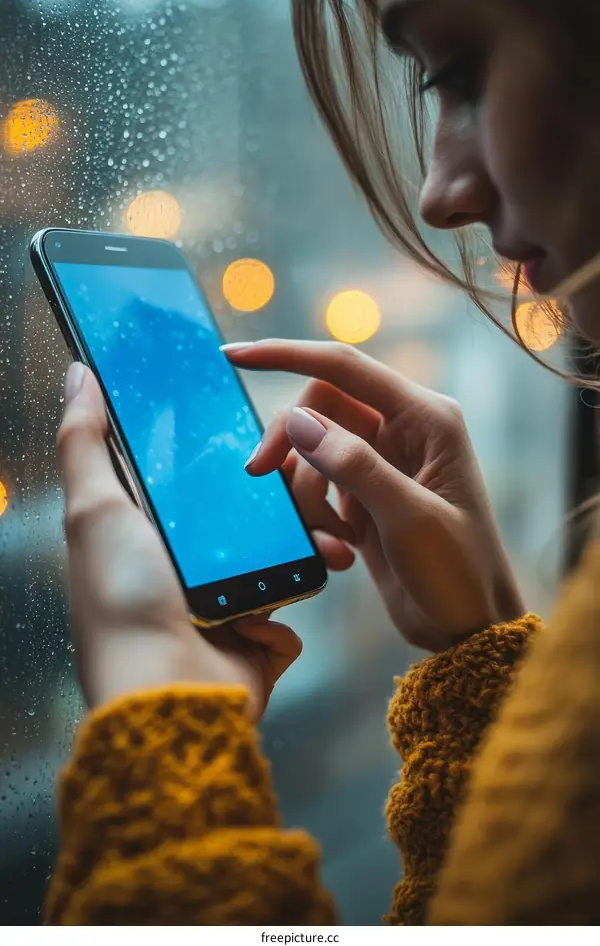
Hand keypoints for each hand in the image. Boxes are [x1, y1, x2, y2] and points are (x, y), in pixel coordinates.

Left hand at [57, 363, 301, 716]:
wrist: (165, 692)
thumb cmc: (123, 601)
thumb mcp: (95, 508)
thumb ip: (84, 439)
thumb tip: (77, 374)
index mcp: (152, 537)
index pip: (199, 484)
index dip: (232, 458)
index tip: (264, 434)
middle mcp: (187, 573)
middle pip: (249, 521)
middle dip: (285, 506)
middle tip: (310, 486)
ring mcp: (223, 613)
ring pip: (280, 565)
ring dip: (303, 556)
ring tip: (328, 545)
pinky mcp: (253, 649)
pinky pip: (286, 621)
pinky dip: (282, 622)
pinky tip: (264, 624)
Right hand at [224, 340, 524, 652]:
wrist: (469, 629)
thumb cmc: (458, 571)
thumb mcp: (409, 518)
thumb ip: (354, 465)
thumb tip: (296, 419)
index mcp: (425, 418)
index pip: (344, 367)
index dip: (287, 354)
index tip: (235, 356)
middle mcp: (403, 430)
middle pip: (317, 407)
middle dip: (288, 443)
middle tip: (258, 476)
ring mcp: (381, 463)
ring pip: (311, 450)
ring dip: (304, 495)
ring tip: (331, 541)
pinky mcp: (364, 496)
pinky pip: (316, 488)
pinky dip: (314, 519)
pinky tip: (339, 554)